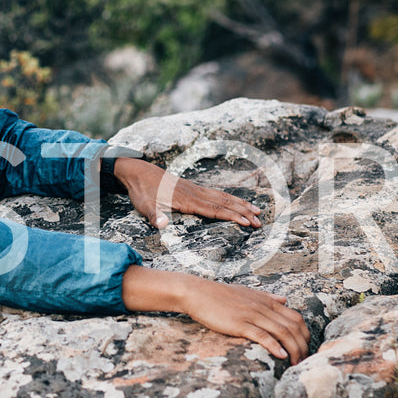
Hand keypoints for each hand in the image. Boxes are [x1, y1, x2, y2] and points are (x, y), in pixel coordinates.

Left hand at [114, 157, 262, 228]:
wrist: (138, 171)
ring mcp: (195, 189)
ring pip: (222, 197)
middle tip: (260, 221)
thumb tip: (162, 225)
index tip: (246, 222)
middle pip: (224, 203)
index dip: (231, 216)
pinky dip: (229, 198)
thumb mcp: (144, 206)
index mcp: (186, 200)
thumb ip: (154, 216)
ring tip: (256, 210)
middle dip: (243, 212)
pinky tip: (236, 202)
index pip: (214, 210)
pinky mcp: (193, 187)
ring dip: (240, 204)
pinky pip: (216, 193)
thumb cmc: (141, 191)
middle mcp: (195, 193)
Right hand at [178, 276, 309, 365]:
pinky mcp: (240, 324)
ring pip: (282, 332)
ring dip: (293, 350)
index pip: (296, 318)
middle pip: (294, 327)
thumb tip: (284, 300)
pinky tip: (282, 356)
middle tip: (304, 361)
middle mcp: (263, 308)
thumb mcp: (247, 292)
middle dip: (303, 346)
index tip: (305, 349)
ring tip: (296, 364)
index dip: (305, 335)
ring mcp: (252, 315)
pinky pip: (262, 335)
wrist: (198, 293)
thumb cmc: (220, 294)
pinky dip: (275, 346)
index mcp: (267, 301)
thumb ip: (268, 297)